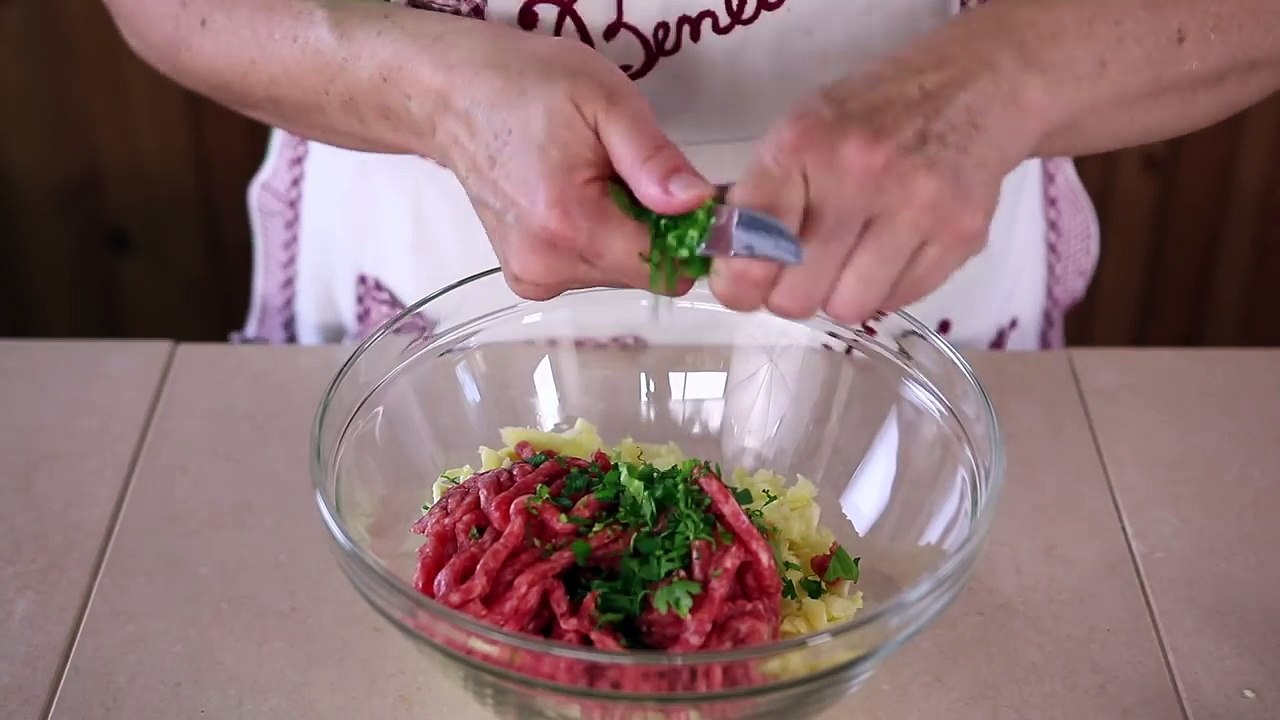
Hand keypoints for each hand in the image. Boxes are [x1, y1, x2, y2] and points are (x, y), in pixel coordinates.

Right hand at [431, 27, 713, 299]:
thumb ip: (653, 158)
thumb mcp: (605, 101)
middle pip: (643, 272)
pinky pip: (589, 270)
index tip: (678, 192)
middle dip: (652, 228)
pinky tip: (572, 198)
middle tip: (626, 172)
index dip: (686, 232)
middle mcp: (549, 264)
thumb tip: (697, 203)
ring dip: (623, 232)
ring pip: (618, 273)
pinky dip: (596, 240)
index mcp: (572, 225)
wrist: (454, 96)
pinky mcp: (527, 277)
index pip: (665, 267)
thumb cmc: (526, 87)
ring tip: (592, 179)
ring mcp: (533, 275)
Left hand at [709, 47, 1039, 323]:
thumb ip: (759, 199)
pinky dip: (886, 288)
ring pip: (847, 309)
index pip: (749, 244)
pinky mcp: (962, 234)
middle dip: (791, 292)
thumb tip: (728, 272)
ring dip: (840, 294)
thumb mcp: (801, 132)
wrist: (973, 88)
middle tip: (801, 270)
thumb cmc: (873, 115)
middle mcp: (859, 172)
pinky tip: (891, 250)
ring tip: (850, 258)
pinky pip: (897, 302)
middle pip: (795, 295)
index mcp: (804, 143)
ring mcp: (916, 205)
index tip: (742, 283)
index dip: (738, 279)